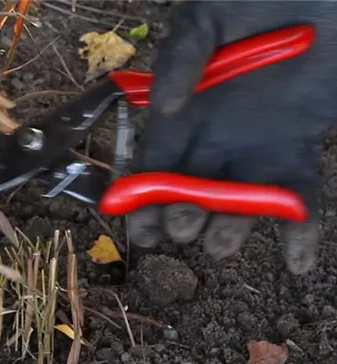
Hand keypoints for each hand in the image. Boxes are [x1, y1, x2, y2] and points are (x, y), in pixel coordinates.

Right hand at [129, 1, 336, 273]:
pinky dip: (300, 231)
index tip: (139, 231)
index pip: (156, 164)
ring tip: (224, 244)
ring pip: (239, 200)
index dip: (144, 200)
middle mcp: (214, 137)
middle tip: (182, 229)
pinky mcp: (299, 147)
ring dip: (230, 228)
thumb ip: (181, 58)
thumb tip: (165, 108)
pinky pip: (299, 196)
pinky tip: (298, 263)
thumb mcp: (206, 18)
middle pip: (191, 190)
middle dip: (181, 216)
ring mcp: (257, 145)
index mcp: (183, 111)